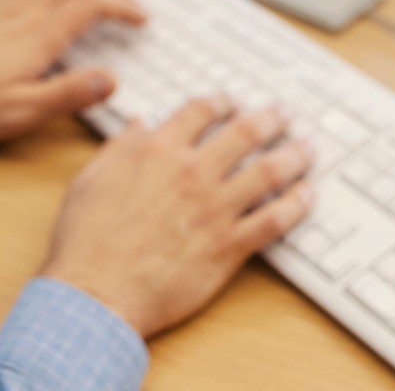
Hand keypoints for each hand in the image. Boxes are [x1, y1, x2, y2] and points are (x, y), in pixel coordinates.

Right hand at [39, 96, 315, 337]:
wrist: (97, 292)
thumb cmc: (87, 241)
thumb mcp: (91, 179)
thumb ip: (120, 148)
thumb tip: (139, 126)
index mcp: (158, 150)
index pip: (200, 111)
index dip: (221, 103)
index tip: (232, 103)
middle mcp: (192, 171)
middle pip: (245, 133)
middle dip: (270, 120)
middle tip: (284, 115)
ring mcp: (215, 207)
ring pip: (269, 171)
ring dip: (294, 155)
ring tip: (308, 149)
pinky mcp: (228, 245)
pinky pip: (275, 220)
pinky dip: (297, 205)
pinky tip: (308, 196)